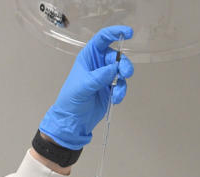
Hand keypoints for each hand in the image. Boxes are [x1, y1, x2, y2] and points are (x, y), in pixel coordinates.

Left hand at [40, 26, 134, 149]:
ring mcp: (105, 77)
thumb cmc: (71, 100)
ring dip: (123, 80)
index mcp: (88, 57)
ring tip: (117, 93)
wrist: (73, 121)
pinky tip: (115, 99)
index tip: (129, 33)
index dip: (114, 33)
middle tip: (126, 74)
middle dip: (123, 64)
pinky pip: (122, 85)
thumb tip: (114, 68)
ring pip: (122, 71)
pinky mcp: (110, 89)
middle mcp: (98, 64)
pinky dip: (121, 92)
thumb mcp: (83, 86)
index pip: (102, 39)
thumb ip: (99, 76)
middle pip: (116, 57)